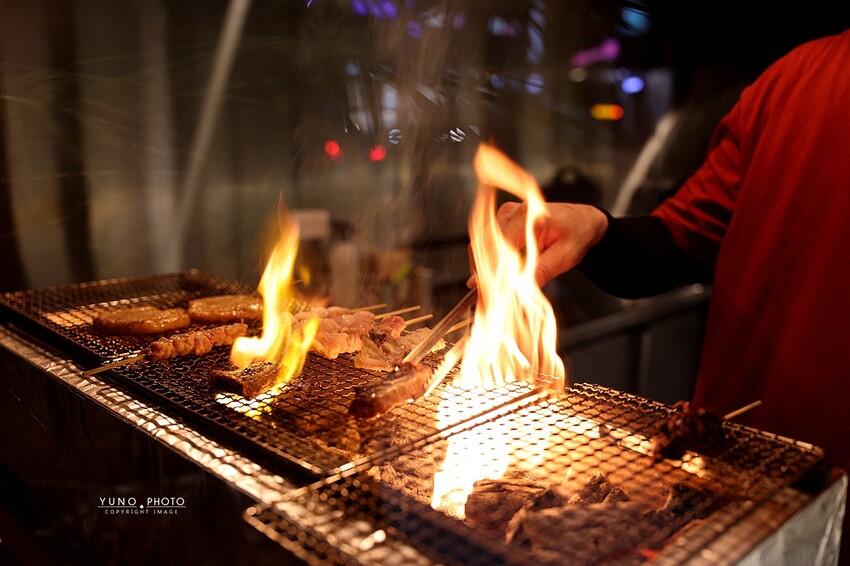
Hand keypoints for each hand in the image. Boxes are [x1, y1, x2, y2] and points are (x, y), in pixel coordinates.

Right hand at [468, 202, 608, 287]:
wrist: (582, 221)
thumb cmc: (577, 234)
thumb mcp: (565, 257)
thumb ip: (542, 271)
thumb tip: (521, 290)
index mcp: (532, 217)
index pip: (502, 245)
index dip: (494, 269)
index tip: (490, 291)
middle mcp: (515, 211)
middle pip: (486, 243)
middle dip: (484, 270)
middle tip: (484, 295)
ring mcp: (507, 213)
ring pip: (482, 243)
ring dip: (484, 265)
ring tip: (490, 287)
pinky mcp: (504, 219)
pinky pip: (488, 241)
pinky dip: (489, 258)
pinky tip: (496, 274)